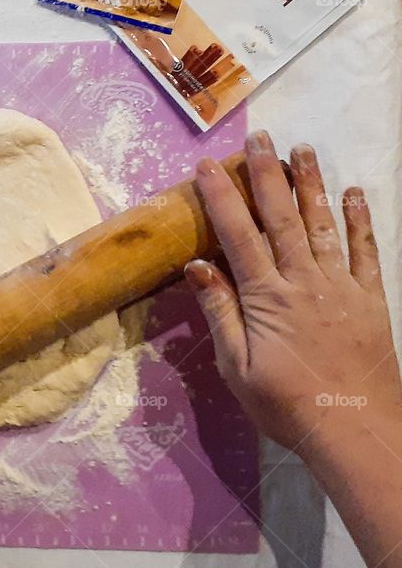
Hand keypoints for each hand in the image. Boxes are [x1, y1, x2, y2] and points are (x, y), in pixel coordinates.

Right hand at [185, 131, 398, 453]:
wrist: (356, 429)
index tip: (208, 166)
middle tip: (260, 138)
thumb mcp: (237, 367)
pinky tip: (354, 193)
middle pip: (282, 218)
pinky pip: (365, 252)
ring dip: (311, 185)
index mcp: (266, 297)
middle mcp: (303, 281)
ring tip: (303, 149)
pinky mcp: (370, 299)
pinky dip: (359, 220)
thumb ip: (220, 313)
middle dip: (267, 176)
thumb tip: (196, 266)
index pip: (239, 236)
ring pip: (323, 225)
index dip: (222, 198)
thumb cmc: (286, 404)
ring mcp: (340, 286)